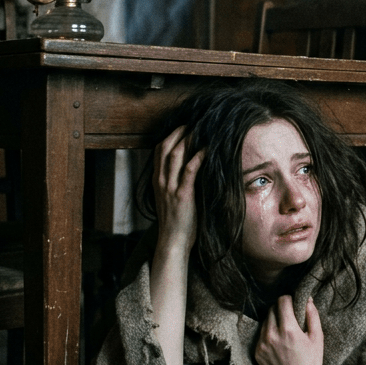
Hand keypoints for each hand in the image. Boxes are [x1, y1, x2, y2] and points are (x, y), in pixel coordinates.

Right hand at [153, 125, 203, 254]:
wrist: (173, 242)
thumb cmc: (178, 220)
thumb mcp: (171, 197)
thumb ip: (177, 181)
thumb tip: (193, 166)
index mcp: (158, 180)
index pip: (159, 150)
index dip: (170, 135)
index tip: (182, 126)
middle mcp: (161, 181)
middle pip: (165, 147)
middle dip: (179, 132)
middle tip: (193, 122)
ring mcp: (170, 187)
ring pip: (175, 155)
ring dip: (188, 139)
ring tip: (201, 129)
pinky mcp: (182, 195)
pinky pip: (190, 170)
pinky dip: (198, 156)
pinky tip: (207, 149)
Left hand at [255, 296, 328, 364]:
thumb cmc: (312, 362)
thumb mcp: (317, 337)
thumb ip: (312, 315)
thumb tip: (307, 299)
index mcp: (289, 330)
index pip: (282, 301)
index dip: (289, 299)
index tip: (294, 303)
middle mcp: (272, 336)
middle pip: (272, 309)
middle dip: (281, 309)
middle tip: (290, 316)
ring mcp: (262, 345)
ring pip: (265, 321)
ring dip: (274, 320)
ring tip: (285, 329)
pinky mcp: (257, 353)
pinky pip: (261, 335)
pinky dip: (268, 333)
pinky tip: (279, 341)